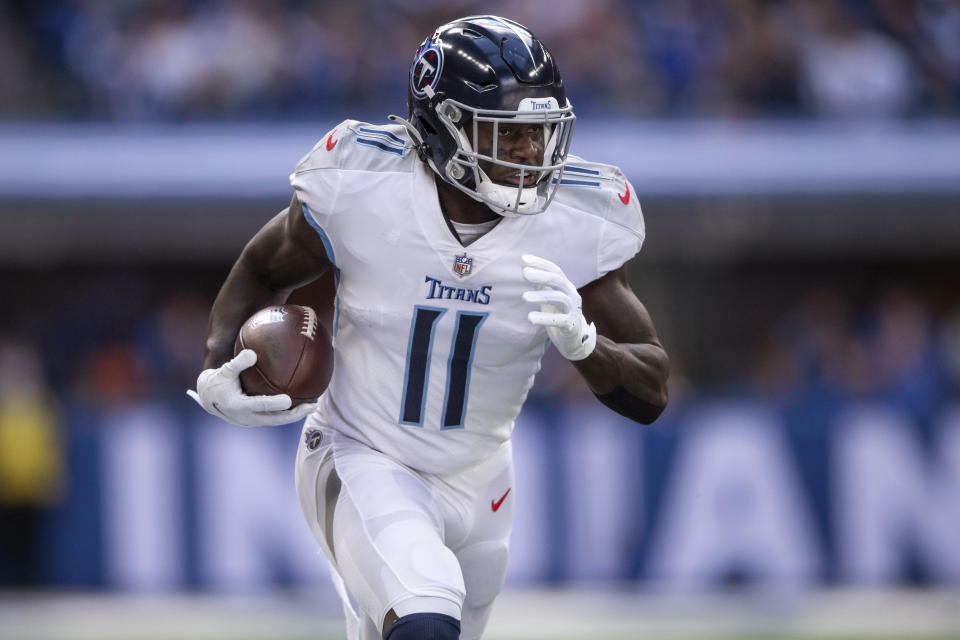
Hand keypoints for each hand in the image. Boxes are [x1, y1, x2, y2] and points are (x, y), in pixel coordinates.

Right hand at [186, 349, 316, 426]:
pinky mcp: (256, 419)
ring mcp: (253, 421)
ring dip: (295, 415)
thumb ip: (238, 363)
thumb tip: (253, 352)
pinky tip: (302, 402)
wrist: (207, 398)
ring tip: (313, 405)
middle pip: (275, 419)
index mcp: (238, 406)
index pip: (259, 405)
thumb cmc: (217, 381)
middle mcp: (247, 417)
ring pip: (277, 420)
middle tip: (312, 406)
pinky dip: (288, 412)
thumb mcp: (224, 370)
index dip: (274, 404)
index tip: (288, 399)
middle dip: (295, 414)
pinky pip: (275, 417)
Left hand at [521, 254, 596, 360]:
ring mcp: (573, 310)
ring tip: (524, 297)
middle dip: (542, 276)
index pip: (555, 271)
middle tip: (525, 273)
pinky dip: (545, 318)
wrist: (574, 340)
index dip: (540, 264)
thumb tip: (525, 267)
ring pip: (560, 299)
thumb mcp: (549, 298)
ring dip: (541, 296)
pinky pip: (560, 320)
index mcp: (566, 287)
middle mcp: (571, 295)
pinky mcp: (571, 326)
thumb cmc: (559, 315)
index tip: (524, 259)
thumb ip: (540, 284)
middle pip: (558, 281)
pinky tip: (531, 318)